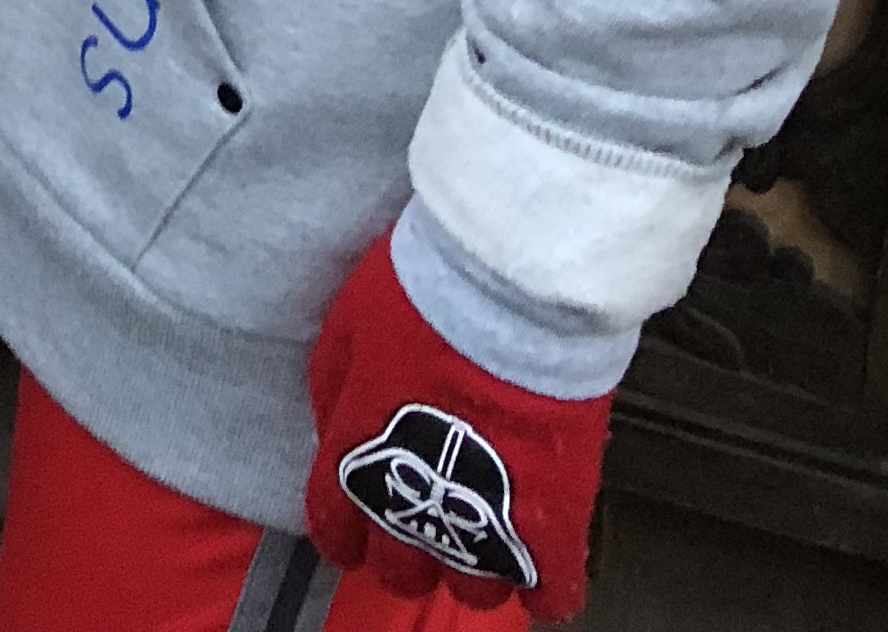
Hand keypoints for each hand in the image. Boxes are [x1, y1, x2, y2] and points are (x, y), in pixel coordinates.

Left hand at [307, 233, 609, 622]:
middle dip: (410, 551)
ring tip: (490, 530)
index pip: (335, 533)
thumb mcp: (346, 330)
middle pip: (401, 573)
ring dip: (476, 565)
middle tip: (432, 513)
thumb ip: (338, 392)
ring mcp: (483, 528)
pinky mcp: (552, 527)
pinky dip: (548, 588)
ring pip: (472, 591)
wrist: (508, 292)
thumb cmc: (423, 295)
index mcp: (352, 466)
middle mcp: (411, 513)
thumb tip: (338, 427)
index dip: (347, 533)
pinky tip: (544, 568)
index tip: (361, 523)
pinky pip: (552, 594)